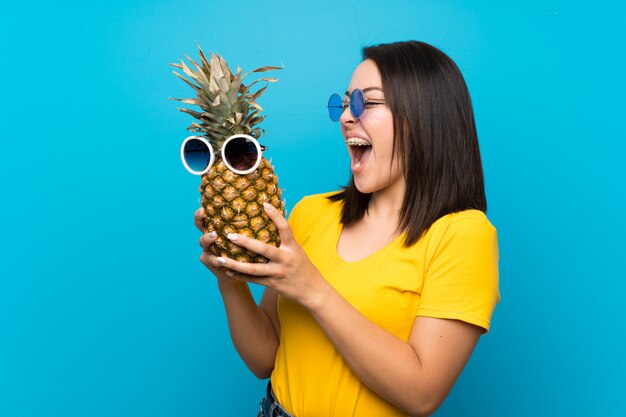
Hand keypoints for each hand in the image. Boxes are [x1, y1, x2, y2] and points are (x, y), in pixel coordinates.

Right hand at [195, 207, 244, 285]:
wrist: (240, 271)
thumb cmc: (246, 249)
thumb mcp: (248, 235)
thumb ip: (250, 223)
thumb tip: (265, 204)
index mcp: (218, 227)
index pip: (208, 215)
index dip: (203, 211)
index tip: (203, 207)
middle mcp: (210, 236)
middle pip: (200, 226)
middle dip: (199, 219)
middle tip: (204, 213)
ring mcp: (208, 248)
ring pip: (202, 241)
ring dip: (207, 238)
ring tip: (214, 236)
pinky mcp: (210, 261)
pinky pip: (210, 259)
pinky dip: (215, 259)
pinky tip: (220, 259)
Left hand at [213, 202, 329, 309]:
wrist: (312, 290)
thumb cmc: (303, 267)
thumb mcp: (297, 251)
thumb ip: (285, 240)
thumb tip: (272, 222)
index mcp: (292, 247)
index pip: (284, 228)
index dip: (275, 215)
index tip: (264, 204)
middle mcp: (285, 259)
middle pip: (263, 249)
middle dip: (245, 242)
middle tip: (229, 235)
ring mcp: (278, 272)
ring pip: (253, 268)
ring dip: (235, 264)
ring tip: (220, 258)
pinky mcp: (273, 284)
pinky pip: (253, 280)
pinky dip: (240, 276)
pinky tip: (228, 271)